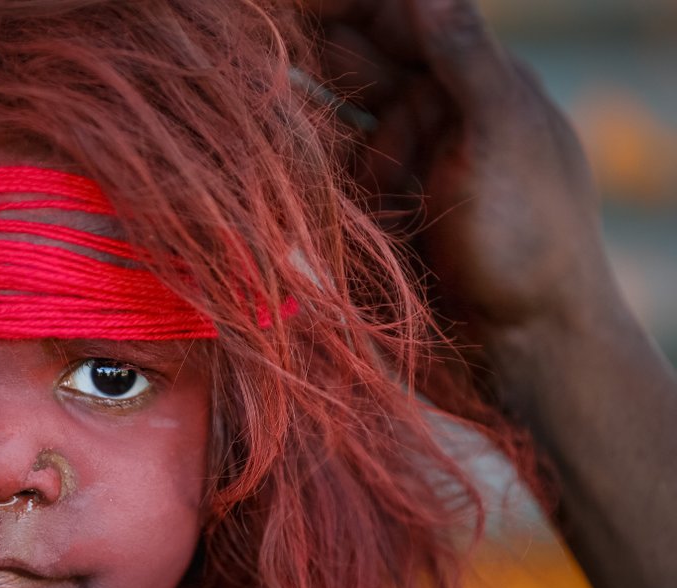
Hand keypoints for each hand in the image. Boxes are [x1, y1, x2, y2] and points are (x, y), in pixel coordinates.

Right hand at [302, 0, 618, 340]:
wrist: (523, 350)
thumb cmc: (530, 241)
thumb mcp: (503, 137)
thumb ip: (464, 58)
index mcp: (479, 82)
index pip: (403, 15)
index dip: (345, 5)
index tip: (289, 6)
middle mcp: (439, 116)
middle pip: (362, 59)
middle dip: (314, 46)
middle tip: (260, 50)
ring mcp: (407, 166)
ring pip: (340, 116)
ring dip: (307, 106)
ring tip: (270, 99)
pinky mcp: (380, 211)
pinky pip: (335, 172)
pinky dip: (312, 161)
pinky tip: (283, 153)